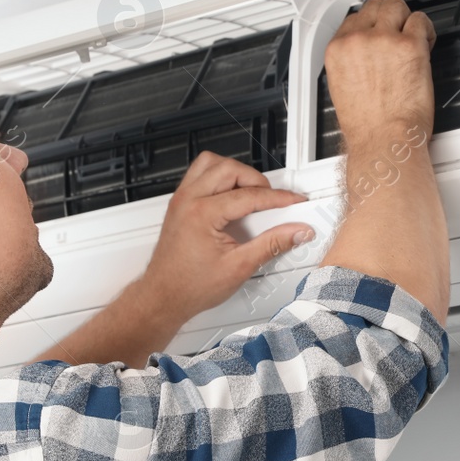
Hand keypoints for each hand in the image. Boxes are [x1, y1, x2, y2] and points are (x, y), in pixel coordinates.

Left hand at [139, 151, 314, 321]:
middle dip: (257, 181)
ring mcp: (181, 200)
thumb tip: (295, 232)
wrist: (163, 297)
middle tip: (272, 200)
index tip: (293, 203)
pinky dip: (219, 177)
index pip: (249, 195)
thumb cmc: (189, 286)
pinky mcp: (179, 203)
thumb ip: (272, 244)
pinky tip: (230, 195)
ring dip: (235, 173)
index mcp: (202, 214)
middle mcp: (188, 200)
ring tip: (250, 193)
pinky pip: (200, 174)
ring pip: (212, 163)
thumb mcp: (239, 267)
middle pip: (230, 169)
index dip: (278, 199)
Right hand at [323, 0, 436, 148]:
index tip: (379, 31)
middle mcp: (357, 41)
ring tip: (412, 36)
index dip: (370, 25)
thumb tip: (365, 52)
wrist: (384, 141)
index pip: (353, 19)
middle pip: (375, 6)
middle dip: (388, 17)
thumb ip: (351, 61)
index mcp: (337, 51)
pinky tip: (426, 43)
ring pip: (397, 6)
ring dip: (406, 19)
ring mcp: (384, 40)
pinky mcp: (409, 45)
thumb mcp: (343, 88)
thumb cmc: (368, 126)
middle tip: (398, 31)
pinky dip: (426, 30)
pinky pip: (420, 21)